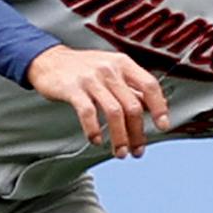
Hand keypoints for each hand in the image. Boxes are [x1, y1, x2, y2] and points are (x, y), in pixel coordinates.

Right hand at [25, 45, 172, 157]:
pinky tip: (96, 140)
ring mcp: (91, 79)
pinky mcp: (72, 88)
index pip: (149, 85)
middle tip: (137, 151)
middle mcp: (109, 69)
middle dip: (137, 133)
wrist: (49, 60)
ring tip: (120, 152)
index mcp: (123, 63)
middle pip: (132, 105)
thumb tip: (154, 106)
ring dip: (120, 137)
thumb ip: (131, 86)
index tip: (163, 125)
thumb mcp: (111, 69)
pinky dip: (94, 130)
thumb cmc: (83, 68)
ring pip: (114, 113)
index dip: (159, 107)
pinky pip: (88, 113)